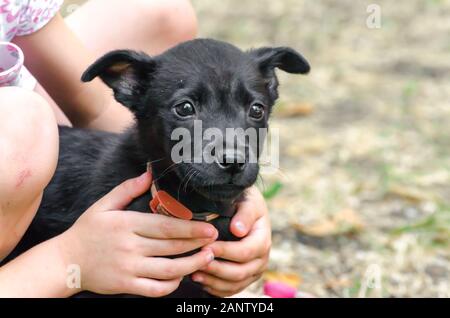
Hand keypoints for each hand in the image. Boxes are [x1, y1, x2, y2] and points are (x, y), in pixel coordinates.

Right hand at [60, 172, 216, 296]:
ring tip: (208, 257)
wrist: (65, 261)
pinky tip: (182, 276)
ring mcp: (128, 268)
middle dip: (197, 244)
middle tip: (215, 240)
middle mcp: (129, 247)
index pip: (165, 226)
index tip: (208, 227)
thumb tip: (149, 173)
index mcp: (126, 224)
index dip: (190, 228)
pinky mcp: (126, 286)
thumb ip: (127, 189)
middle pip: (171, 247)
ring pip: (167, 269)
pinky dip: (172, 285)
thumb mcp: (103, 205)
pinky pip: (155, 288)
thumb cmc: (87, 230)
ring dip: (191, 265)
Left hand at [192, 186, 270, 296]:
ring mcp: (254, 271)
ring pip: (235, 284)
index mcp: (263, 240)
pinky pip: (231, 290)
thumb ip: (244, 214)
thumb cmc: (245, 202)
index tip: (206, 247)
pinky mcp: (245, 278)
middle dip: (216, 269)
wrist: (247, 208)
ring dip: (213, 281)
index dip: (225, 252)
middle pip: (240, 272)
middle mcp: (262, 259)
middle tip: (197, 262)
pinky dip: (216, 288)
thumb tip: (238, 229)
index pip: (245, 252)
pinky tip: (201, 281)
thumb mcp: (248, 201)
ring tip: (194, 274)